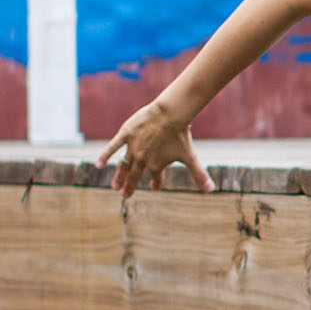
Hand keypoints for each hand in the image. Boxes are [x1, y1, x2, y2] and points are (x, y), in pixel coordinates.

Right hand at [98, 100, 212, 195]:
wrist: (171, 114)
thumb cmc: (181, 135)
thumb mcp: (190, 157)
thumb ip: (199, 175)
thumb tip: (212, 190)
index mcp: (156, 165)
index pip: (156, 178)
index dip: (156, 183)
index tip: (155, 187)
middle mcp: (143, 159)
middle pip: (135, 176)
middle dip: (130, 186)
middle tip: (125, 195)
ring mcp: (132, 147)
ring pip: (124, 165)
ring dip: (119, 177)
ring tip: (114, 186)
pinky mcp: (125, 134)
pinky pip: (112, 147)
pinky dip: (105, 155)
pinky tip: (98, 165)